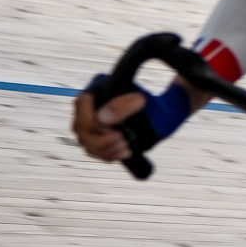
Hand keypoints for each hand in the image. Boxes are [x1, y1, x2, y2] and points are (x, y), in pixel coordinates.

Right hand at [73, 78, 192, 162]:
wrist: (164, 116)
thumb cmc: (152, 105)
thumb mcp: (142, 102)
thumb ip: (123, 107)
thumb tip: (101, 119)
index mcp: (97, 91)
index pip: (81, 103)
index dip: (92, 119)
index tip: (114, 128)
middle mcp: (90, 109)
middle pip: (81, 128)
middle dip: (101, 138)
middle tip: (122, 138)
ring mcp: (92, 126)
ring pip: (87, 143)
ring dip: (106, 149)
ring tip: (126, 145)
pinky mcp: (99, 140)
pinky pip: (95, 152)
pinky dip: (110, 155)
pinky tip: (126, 152)